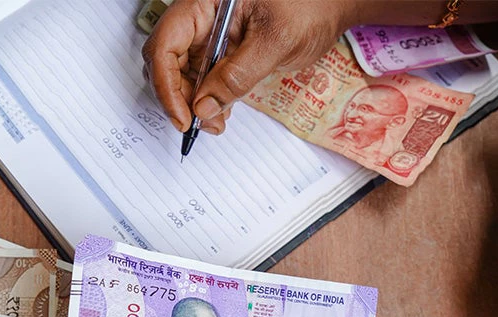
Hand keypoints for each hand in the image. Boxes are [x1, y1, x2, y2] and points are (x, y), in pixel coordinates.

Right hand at [141, 0, 351, 134]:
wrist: (332, 6)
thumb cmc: (310, 6)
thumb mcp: (275, 42)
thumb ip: (237, 76)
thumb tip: (204, 108)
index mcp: (205, 2)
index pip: (165, 43)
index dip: (166, 83)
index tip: (183, 116)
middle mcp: (201, 16)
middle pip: (166, 59)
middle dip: (179, 96)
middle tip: (200, 124)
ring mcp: (208, 32)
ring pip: (181, 71)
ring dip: (193, 102)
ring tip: (215, 122)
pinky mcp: (219, 47)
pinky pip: (201, 74)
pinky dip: (206, 97)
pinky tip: (220, 111)